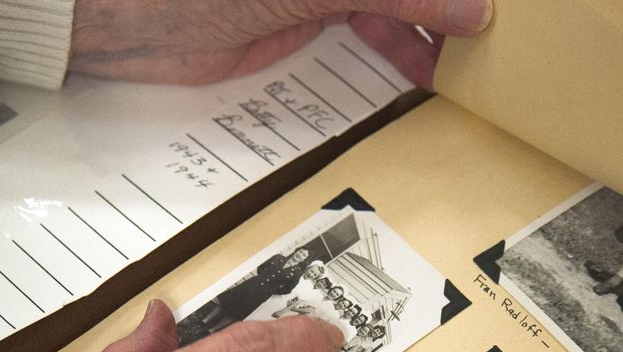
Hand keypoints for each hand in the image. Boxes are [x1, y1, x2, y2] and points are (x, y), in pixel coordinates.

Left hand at [68, 0, 493, 89]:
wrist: (119, 16)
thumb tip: (472, 7)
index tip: (503, 11)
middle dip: (447, 8)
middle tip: (498, 45)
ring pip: (393, 5)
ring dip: (430, 33)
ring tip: (471, 66)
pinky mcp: (302, 19)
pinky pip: (366, 34)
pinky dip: (397, 53)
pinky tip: (425, 72)